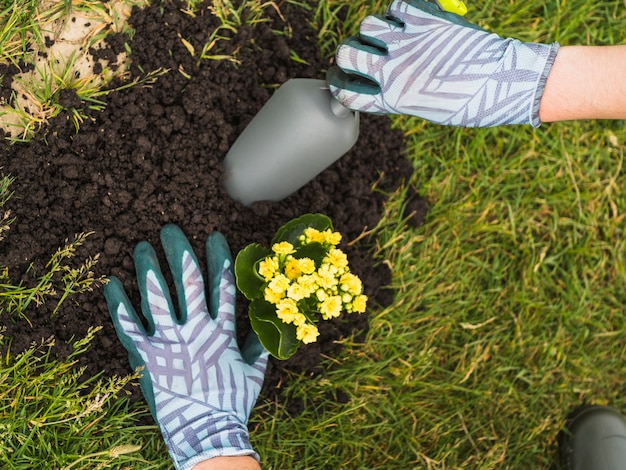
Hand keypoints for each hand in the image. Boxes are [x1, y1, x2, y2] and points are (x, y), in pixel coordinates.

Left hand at [103, 224, 267, 469]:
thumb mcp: (254, 371)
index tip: (213, 235)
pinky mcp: (146, 356)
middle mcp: (195, 329)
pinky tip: (111, 283)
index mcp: (222, 330)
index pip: (221, 286)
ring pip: (156, 297)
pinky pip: (129, 325)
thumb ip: (259, 344)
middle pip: (188, 282)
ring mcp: (168, 341)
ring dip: (148, 269)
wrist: (206, 433)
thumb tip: (269, 324)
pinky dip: (118, 304)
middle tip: (170, 229)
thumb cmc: (233, 402)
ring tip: (140, 247)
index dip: (218, 258)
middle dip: (179, 252)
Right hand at [327, 0, 559, 126]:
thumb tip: (377, 79)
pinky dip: (402, 8)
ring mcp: (409, 44)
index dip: (339, 83)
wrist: (504, 81)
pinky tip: (412, 18)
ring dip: (375, 28)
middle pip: (347, 53)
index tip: (343, 78)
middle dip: (349, 51)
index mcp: (392, 98)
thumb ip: (396, 93)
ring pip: (369, 25)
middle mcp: (394, 70)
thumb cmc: (469, 101)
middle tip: (364, 52)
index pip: (346, 92)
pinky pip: (398, 4)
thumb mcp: (425, 107)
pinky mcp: (427, 20)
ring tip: (391, 33)